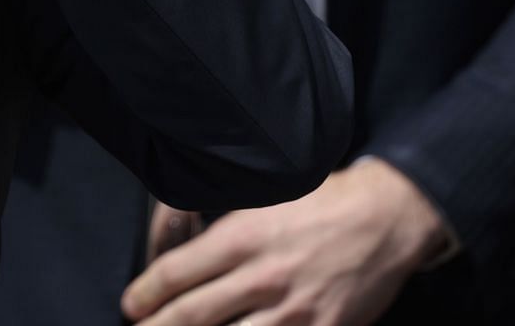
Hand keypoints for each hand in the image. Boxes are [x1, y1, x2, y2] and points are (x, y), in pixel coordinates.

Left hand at [122, 160, 452, 325]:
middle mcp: (262, 278)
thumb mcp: (258, 200)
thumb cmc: (317, 204)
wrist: (383, 220)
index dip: (146, 295)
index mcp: (241, 239)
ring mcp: (294, 312)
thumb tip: (172, 239)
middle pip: (192, 316)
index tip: (131, 305)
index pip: (176, 274)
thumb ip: (216, 224)